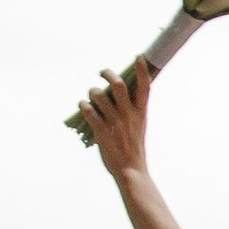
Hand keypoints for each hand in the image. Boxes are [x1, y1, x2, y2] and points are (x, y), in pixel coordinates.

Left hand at [72, 57, 151, 173]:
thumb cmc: (134, 148)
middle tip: (102, 72)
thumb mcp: (140, 126)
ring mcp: (115, 123)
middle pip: (118, 85)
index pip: (144, 87)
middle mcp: (129, 115)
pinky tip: (83, 105)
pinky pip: (88, 111)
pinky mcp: (101, 132)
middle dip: (108, 74)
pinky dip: (83, 105)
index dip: (141, 70)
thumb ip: (133, 110)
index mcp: (141, 113)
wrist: (131, 171)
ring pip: (99, 95)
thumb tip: (120, 92)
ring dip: (92, 91)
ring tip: (92, 94)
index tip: (138, 57)